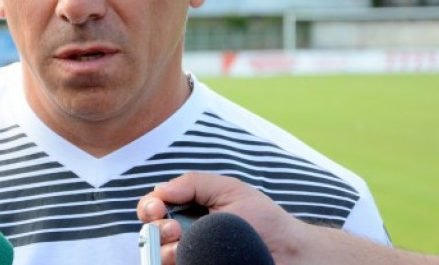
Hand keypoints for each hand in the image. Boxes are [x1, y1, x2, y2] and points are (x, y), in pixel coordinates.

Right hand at [137, 172, 302, 264]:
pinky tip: (189, 260)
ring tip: (184, 248)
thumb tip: (160, 190)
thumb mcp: (229, 189)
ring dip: (165, 252)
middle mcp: (184, 236)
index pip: (153, 209)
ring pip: (160, 258)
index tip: (157, 208)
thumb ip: (194, 183)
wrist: (290, 252)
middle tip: (174, 229)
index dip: (149, 207)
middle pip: (150, 234)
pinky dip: (175, 264)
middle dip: (155, 229)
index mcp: (188, 211)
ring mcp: (192, 258)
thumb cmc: (263, 218)